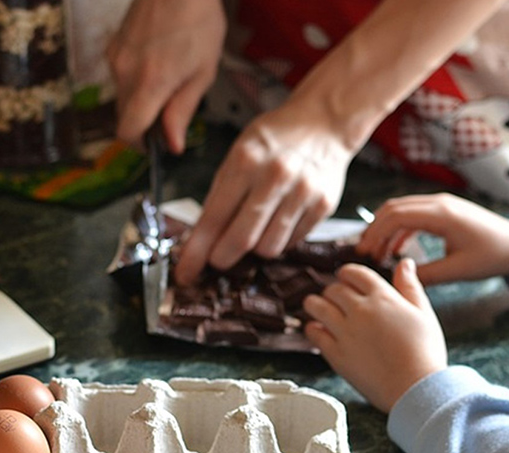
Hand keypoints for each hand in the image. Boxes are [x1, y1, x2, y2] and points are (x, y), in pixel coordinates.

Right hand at [106, 0, 225, 152]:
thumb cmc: (198, 19)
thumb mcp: (203, 71)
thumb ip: (183, 110)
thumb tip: (173, 144)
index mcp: (150, 84)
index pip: (128, 131)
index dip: (139, 145)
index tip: (153, 145)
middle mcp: (125, 73)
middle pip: (124, 116)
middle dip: (144, 122)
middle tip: (170, 112)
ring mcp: (115, 58)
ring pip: (122, 96)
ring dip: (140, 100)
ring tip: (168, 78)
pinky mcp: (113, 46)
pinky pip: (120, 75)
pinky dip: (135, 80)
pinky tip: (156, 61)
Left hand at [173, 105, 352, 285]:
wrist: (324, 122)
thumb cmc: (274, 140)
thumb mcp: (238, 154)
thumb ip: (220, 196)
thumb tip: (200, 241)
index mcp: (246, 161)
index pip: (214, 218)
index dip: (196, 252)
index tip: (185, 274)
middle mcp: (275, 177)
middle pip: (242, 240)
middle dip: (222, 258)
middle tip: (218, 259)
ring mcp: (303, 192)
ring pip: (269, 248)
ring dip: (255, 249)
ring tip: (255, 229)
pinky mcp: (323, 206)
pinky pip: (292, 242)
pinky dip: (280, 239)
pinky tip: (279, 220)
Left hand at [303, 258, 447, 412]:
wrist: (415, 388)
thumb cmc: (425, 353)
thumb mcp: (423, 314)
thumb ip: (410, 286)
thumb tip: (405, 263)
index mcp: (383, 298)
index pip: (355, 273)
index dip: (347, 273)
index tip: (344, 278)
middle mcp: (360, 311)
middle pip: (334, 289)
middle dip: (333, 291)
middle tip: (333, 297)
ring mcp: (345, 332)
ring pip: (316, 307)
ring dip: (314, 304)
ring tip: (315, 307)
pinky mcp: (335, 353)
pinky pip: (314, 334)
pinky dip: (312, 328)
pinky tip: (317, 329)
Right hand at [357, 193, 508, 285]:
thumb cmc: (492, 256)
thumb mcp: (457, 270)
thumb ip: (426, 275)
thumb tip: (397, 279)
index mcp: (442, 215)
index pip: (396, 216)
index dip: (375, 234)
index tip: (364, 254)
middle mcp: (439, 203)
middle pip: (393, 208)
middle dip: (374, 230)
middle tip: (363, 254)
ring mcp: (442, 204)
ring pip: (401, 209)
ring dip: (384, 228)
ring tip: (375, 252)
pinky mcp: (444, 210)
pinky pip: (413, 214)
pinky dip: (399, 229)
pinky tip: (394, 249)